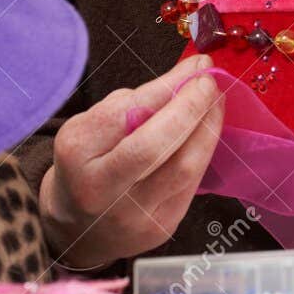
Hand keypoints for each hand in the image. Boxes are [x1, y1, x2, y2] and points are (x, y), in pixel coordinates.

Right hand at [40, 54, 224, 271]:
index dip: (168, 86)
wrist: (78, 228)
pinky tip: (207, 131)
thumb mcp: (92, 126)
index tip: (196, 65)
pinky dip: (203, 151)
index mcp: (77, 152)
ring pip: (184, 168)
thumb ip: (133, 104)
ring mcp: (133, 215)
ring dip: (208, 128)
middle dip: (191, 107)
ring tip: (216, 102)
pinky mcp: (161, 227)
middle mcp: (102, 189)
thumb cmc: (87, 164)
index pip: (126, 113)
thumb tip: (187, 77)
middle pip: (155, 146)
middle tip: (209, 81)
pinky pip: (192, 183)